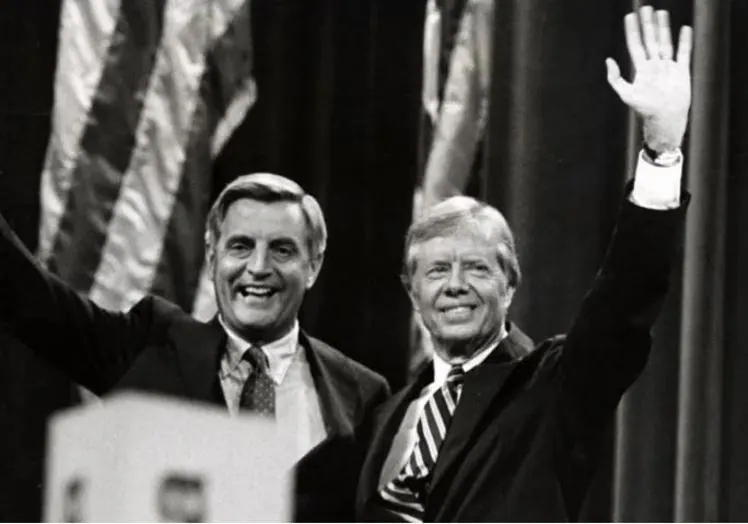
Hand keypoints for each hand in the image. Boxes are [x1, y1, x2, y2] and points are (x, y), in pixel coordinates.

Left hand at [606, 6, 692, 152]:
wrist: (665, 120)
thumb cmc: (645, 110)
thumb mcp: (626, 94)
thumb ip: (616, 78)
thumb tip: (608, 60)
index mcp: (641, 69)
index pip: (635, 45)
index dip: (632, 31)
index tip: (630, 17)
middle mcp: (654, 66)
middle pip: (650, 40)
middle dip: (648, 24)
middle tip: (646, 8)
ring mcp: (668, 67)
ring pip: (665, 42)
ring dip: (663, 28)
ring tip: (661, 13)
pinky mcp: (681, 71)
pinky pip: (684, 52)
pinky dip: (684, 41)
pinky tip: (684, 29)